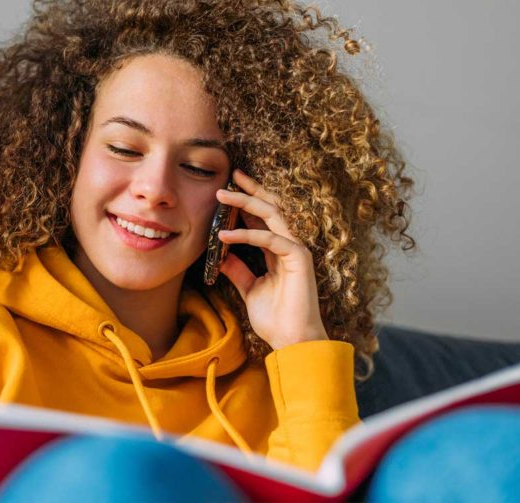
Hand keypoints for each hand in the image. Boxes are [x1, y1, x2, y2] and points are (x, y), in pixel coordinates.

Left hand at [215, 168, 327, 348]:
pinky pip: (270, 239)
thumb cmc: (275, 319)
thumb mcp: (249, 288)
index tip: (229, 189)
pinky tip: (224, 235)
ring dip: (246, 203)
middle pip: (270, 208)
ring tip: (222, 196)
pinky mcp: (299, 258)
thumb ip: (238, 270)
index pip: (262, 219)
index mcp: (278, 251)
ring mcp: (296, 250)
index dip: (248, 202)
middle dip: (250, 191)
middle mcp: (289, 245)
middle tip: (229, 177)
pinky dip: (246, 235)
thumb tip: (221, 254)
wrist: (292, 341)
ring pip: (272, 215)